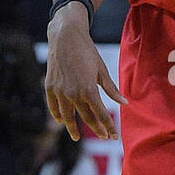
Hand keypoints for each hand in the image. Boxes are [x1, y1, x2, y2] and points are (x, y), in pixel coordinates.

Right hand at [45, 5, 127, 140]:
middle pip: (86, 118)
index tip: (113, 136)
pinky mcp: (50, 87)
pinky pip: (53, 106)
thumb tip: (125, 103)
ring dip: (73, 128)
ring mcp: (60, 91)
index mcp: (89, 90)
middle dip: (97, 129)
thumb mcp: (102, 70)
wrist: (65, 37)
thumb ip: (112, 89)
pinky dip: (57, 115)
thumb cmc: (87, 51)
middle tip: (103, 137)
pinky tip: (62, 121)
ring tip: (76, 137)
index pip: (101, 115)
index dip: (108, 127)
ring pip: (68, 116)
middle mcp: (73, 94)